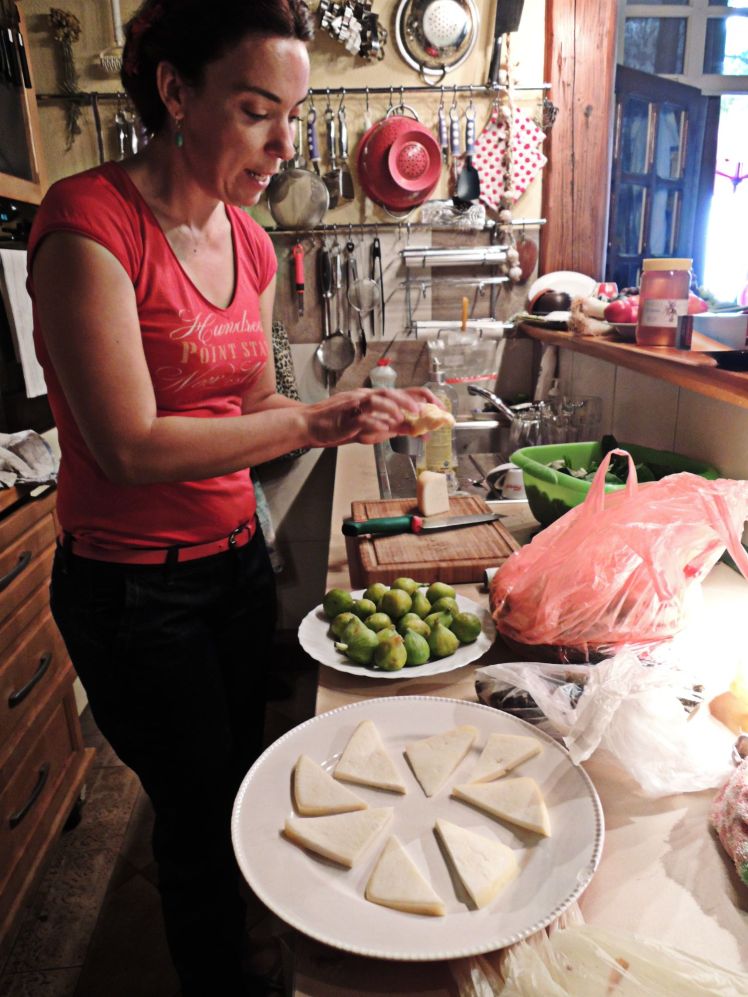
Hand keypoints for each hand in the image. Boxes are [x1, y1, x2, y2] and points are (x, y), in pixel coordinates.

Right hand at [306, 387, 438, 447]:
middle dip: (410, 401)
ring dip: (393, 406)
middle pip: (391, 392)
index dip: (422, 398)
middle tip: (424, 410)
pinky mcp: (345, 417)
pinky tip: (385, 427)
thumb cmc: (339, 425)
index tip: (438, 408)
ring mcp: (354, 405)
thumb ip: (393, 428)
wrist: (310, 425)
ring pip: (377, 399)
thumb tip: (416, 431)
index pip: (402, 393)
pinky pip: (362, 417)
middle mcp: (365, 397)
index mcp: (374, 399)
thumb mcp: (371, 428)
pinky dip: (374, 421)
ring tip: (406, 416)